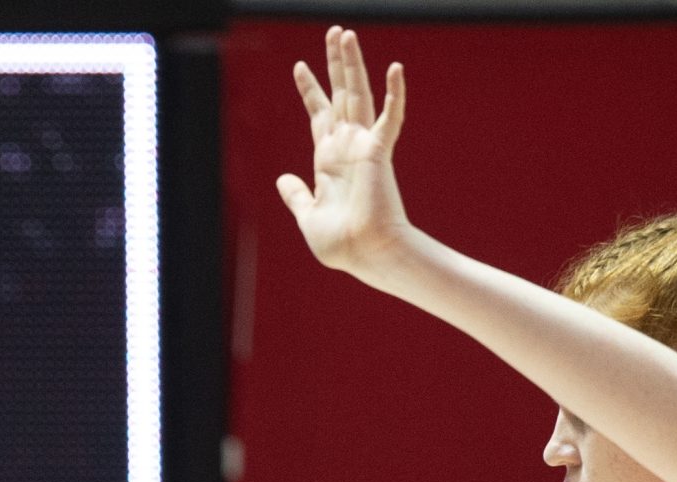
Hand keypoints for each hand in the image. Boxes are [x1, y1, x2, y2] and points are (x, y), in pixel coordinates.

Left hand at [277, 27, 413, 280]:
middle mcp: (346, 147)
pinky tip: (395, 68)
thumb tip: (281, 179)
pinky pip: (389, 118)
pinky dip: (394, 94)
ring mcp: (363, 146)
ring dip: (352, 64)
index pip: (319, 115)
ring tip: (345, 34)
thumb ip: (296, 196)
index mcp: (328, 160)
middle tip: (334, 33)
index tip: (299, 66)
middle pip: (340, 94)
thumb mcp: (307, 216)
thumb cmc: (341, 243)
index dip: (310, 90)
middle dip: (335, 64)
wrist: (364, 254)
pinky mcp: (378, 152)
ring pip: (358, 94)